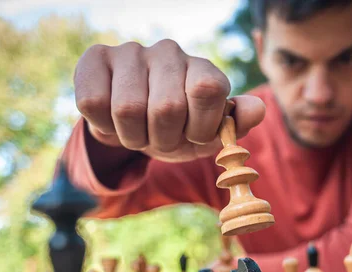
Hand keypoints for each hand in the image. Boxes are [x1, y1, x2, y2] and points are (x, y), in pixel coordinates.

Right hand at [74, 40, 265, 162]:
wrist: (136, 126)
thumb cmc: (179, 130)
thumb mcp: (208, 135)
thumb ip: (235, 124)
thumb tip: (258, 110)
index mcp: (203, 71)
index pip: (207, 90)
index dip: (199, 127)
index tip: (193, 136)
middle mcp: (170, 53)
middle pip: (166, 108)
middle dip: (163, 140)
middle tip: (161, 139)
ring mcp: (132, 51)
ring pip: (127, 109)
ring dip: (133, 137)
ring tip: (138, 131)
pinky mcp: (96, 57)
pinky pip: (93, 102)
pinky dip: (103, 126)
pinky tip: (112, 121)